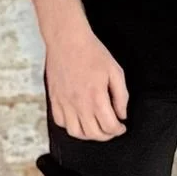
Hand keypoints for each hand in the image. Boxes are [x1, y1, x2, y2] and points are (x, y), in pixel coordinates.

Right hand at [44, 22, 128, 140]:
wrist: (67, 40)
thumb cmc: (92, 53)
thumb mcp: (115, 71)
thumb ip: (121, 96)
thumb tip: (121, 114)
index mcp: (96, 97)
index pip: (109, 126)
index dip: (118, 130)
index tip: (122, 126)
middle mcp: (79, 104)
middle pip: (93, 133)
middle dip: (106, 135)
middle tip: (111, 129)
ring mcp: (64, 103)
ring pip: (75, 132)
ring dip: (88, 135)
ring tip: (96, 128)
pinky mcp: (54, 99)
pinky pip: (61, 122)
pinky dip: (71, 127)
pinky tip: (79, 120)